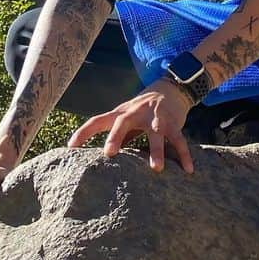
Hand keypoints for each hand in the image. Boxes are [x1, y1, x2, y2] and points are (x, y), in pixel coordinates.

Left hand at [66, 78, 195, 173]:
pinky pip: (178, 139)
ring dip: (156, 150)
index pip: (97, 120)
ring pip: (155, 133)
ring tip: (156, 168)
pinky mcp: (172, 122)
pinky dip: (184, 154)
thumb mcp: (125, 120)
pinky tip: (188, 169)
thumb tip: (95, 161)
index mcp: (120, 113)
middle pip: (123, 122)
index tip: (70, 147)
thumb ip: (115, 136)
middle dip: (116, 136)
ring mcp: (155, 116)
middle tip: (109, 153)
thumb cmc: (140, 112)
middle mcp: (136, 112)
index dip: (83, 133)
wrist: (169, 90)